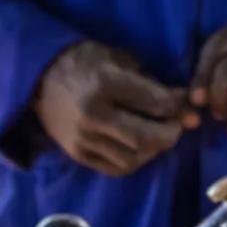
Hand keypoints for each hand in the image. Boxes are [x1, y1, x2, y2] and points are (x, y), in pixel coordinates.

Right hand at [32, 41, 188, 177]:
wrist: (38, 78)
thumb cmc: (83, 61)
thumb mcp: (117, 58)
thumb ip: (149, 82)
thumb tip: (182, 101)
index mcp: (105, 84)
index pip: (155, 103)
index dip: (179, 106)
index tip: (189, 104)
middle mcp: (93, 115)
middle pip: (147, 137)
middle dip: (172, 132)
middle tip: (179, 124)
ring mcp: (84, 139)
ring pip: (134, 157)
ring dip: (155, 149)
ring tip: (160, 135)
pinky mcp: (78, 154)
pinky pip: (117, 167)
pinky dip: (136, 160)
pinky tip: (142, 147)